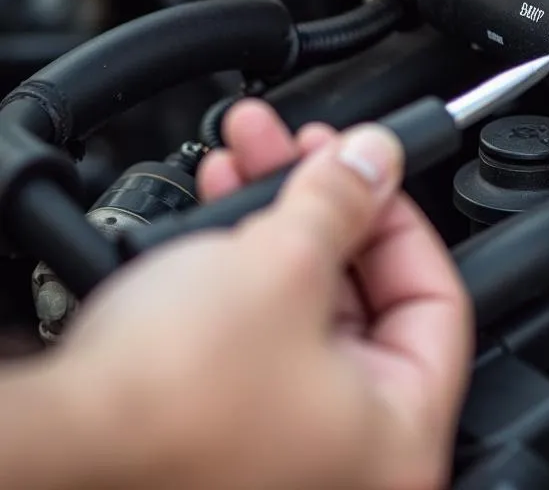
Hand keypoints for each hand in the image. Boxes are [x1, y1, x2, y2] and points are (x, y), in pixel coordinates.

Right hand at [57, 101, 472, 489]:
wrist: (52, 448)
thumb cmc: (168, 404)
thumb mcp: (284, 265)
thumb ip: (345, 200)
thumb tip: (374, 158)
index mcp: (397, 437)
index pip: (437, 301)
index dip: (400, 218)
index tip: (371, 171)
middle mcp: (347, 455)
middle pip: (360, 293)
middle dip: (324, 202)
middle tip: (306, 150)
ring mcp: (280, 445)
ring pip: (299, 302)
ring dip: (275, 218)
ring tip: (249, 156)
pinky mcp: (222, 428)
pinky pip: (253, 328)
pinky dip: (239, 264)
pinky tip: (217, 210)